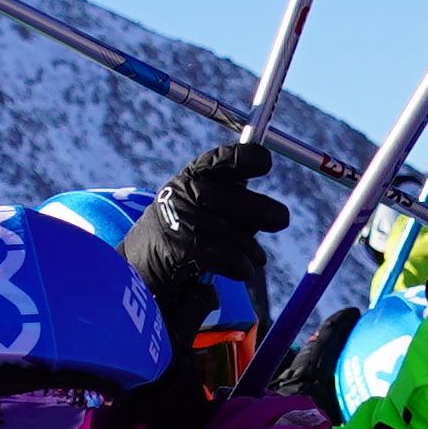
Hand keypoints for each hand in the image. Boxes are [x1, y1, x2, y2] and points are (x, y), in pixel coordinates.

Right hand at [127, 141, 291, 308]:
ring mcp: (179, 219)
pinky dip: (239, 265)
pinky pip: (223, 255)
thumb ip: (237, 202)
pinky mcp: (179, 248)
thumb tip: (276, 215)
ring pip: (230, 232)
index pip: (219, 161)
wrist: (146, 260)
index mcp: (194, 174)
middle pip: (229, 199)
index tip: (265, 161)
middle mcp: (184, 192)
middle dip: (259, 210)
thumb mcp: (210, 204)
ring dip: (250, 248)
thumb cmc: (190, 228)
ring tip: (257, 257)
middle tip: (282, 219)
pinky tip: (243, 269)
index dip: (243, 159)